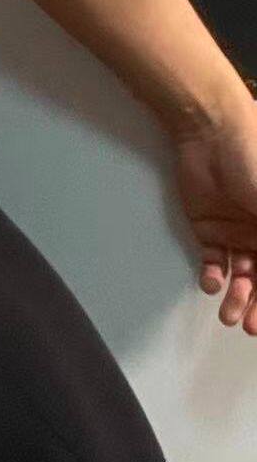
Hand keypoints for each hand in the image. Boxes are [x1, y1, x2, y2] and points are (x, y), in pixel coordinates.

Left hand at [172, 91, 256, 334]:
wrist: (212, 134)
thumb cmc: (255, 158)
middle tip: (250, 327)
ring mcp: (240, 232)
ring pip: (242, 274)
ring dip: (237, 296)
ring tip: (228, 315)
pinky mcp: (210, 230)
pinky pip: (214, 261)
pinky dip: (213, 276)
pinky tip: (212, 284)